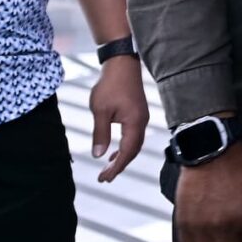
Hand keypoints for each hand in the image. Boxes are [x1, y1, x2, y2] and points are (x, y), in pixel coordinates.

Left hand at [89, 57, 147, 181]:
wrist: (122, 63)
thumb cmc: (110, 85)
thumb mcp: (100, 111)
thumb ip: (100, 134)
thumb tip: (99, 155)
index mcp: (135, 123)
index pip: (128, 152)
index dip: (116, 167)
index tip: (104, 178)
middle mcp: (142, 122)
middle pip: (134, 150)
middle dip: (120, 165)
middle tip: (105, 178)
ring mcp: (142, 117)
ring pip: (135, 144)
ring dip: (123, 157)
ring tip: (109, 167)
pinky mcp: (138, 113)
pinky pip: (134, 136)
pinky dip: (125, 146)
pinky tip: (114, 150)